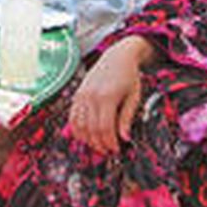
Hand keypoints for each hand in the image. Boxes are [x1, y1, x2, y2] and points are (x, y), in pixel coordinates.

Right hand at [66, 37, 152, 154]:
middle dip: (99, 144)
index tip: (116, 149)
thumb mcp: (133, 97)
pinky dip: (77, 129)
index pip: (105, 128)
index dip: (110, 142)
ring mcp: (81, 95)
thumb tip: (124, 138)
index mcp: (107, 97)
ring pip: (79, 125)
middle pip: (91, 129)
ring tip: (98, 145)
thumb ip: (127, 118)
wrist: (117, 56)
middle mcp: (91, 96)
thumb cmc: (129, 76)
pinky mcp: (77, 95)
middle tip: (108, 150)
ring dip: (88, 139)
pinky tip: (85, 136)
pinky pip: (72, 116)